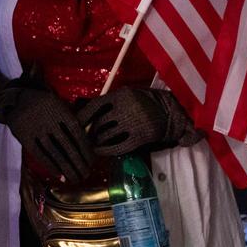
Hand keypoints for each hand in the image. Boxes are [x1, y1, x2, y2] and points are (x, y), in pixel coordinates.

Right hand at [0, 82, 93, 183]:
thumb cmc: (45, 105)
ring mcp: (36, 129)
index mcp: (60, 111)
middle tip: (86, 174)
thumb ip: (70, 119)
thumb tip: (87, 142)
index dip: (85, 149)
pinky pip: (39, 154)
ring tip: (75, 178)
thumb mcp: (59, 104)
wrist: (18, 98)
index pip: (77, 133)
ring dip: (66, 168)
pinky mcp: (25, 137)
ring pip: (55, 152)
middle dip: (78, 163)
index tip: (92, 161)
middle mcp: (49, 120)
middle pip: (67, 146)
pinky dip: (50, 165)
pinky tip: (59, 174)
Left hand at [74, 87, 200, 156]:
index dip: (82, 116)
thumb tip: (85, 112)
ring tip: (92, 145)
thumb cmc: (146, 102)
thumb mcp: (128, 95)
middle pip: (99, 123)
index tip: (75, 123)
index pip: (95, 106)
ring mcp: (133, 123)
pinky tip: (101, 152)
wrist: (172, 111)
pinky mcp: (139, 137)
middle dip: (90, 132)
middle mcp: (125, 108)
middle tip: (84, 137)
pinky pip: (118, 146)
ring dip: (97, 142)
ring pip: (106, 135)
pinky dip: (107, 150)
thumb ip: (110, 102)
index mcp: (120, 95)